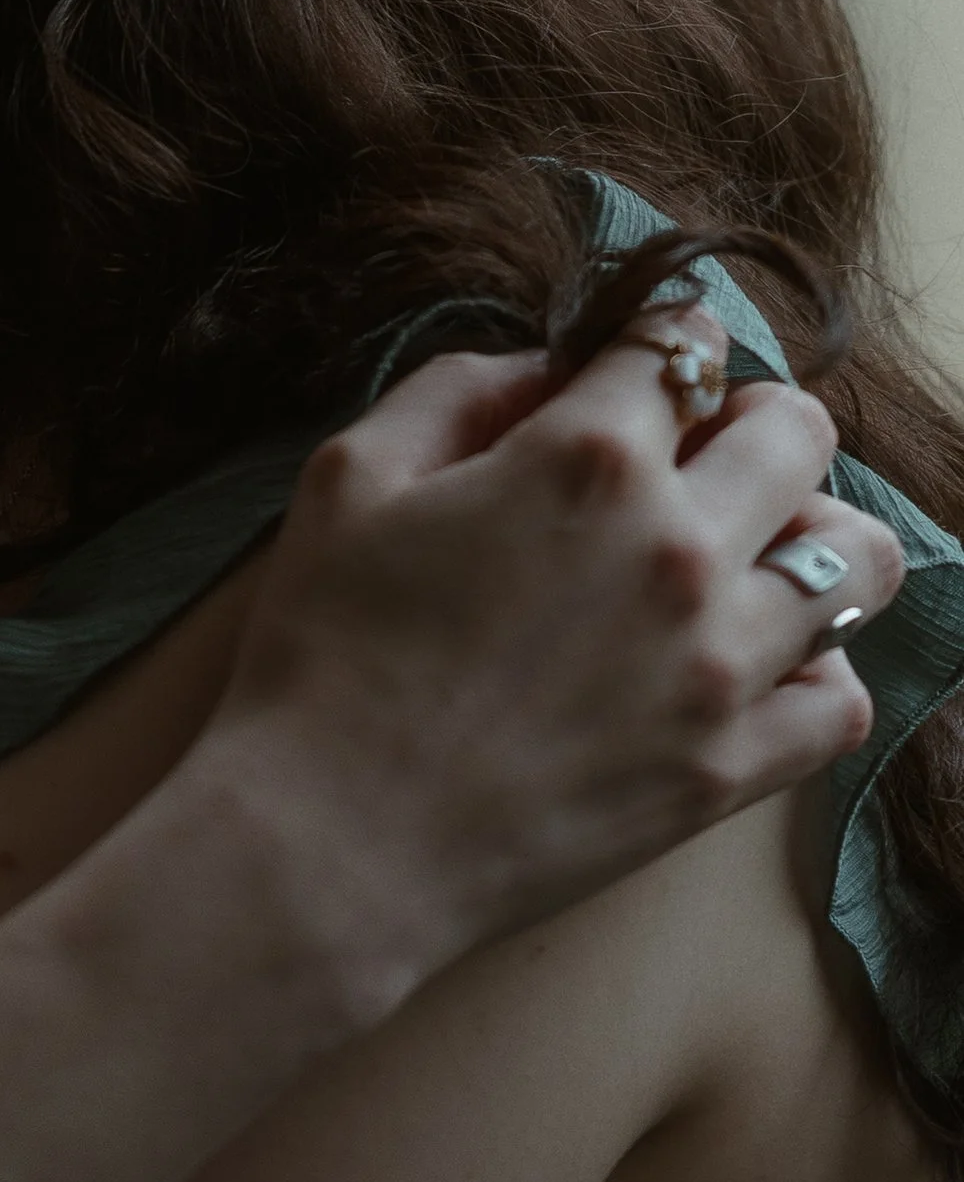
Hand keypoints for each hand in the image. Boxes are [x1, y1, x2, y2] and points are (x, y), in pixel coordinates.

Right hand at [193, 326, 905, 999]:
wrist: (333, 840)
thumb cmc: (323, 648)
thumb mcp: (351, 474)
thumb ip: (459, 389)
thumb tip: (549, 369)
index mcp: (584, 460)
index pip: (680, 347)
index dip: (660, 341)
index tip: (641, 366)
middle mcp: (679, 551)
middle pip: (796, 433)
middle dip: (751, 417)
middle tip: (700, 448)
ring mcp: (719, 667)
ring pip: (858, 561)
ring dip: (806, 533)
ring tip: (746, 552)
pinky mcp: (730, 771)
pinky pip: (843, 700)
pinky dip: (814, 667)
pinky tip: (750, 661)